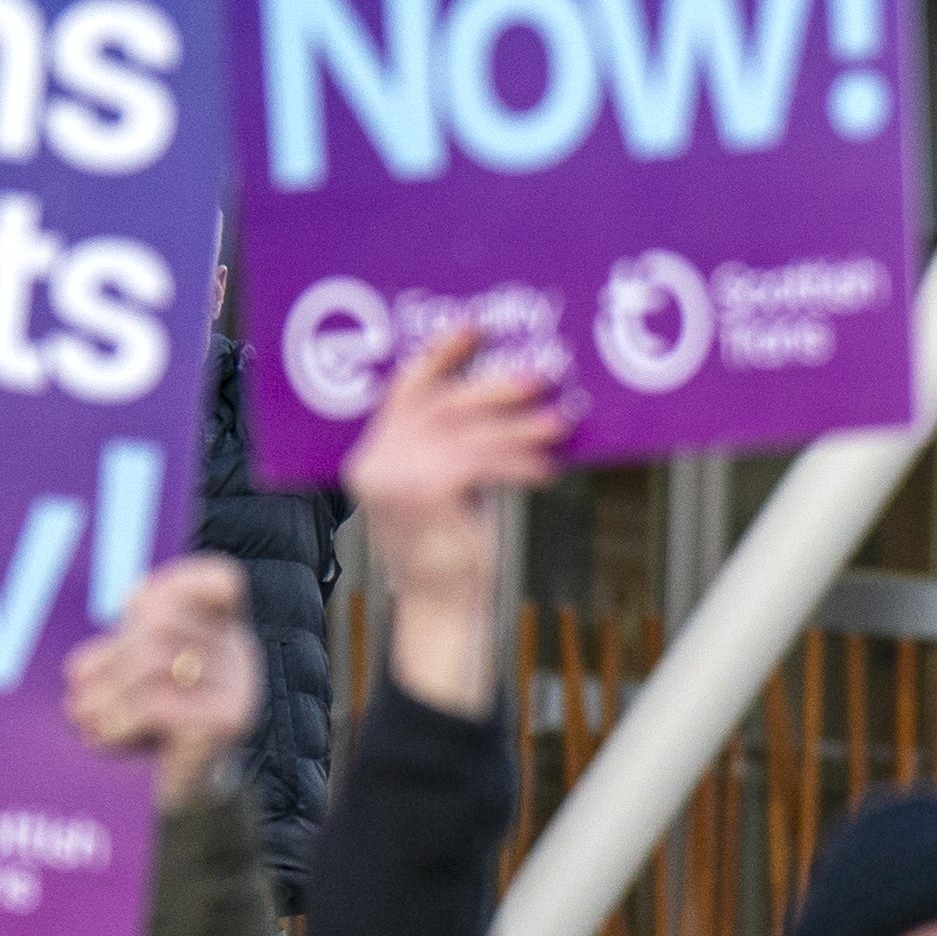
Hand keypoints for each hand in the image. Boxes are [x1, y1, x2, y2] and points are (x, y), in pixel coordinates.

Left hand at [67, 556, 262, 809]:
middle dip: (108, 662)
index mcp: (224, 637)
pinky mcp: (224, 724)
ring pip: (154, 662)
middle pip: (161, 625)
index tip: (136, 604)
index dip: (177, 584)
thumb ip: (129, 650)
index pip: (218, 582)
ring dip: (103, 697)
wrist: (186, 821)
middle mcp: (241, 658)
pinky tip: (107, 740)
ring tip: (85, 721)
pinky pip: (157, 703)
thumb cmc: (151, 749)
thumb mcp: (136, 687)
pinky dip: (118, 722)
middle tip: (79, 701)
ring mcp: (239, 691)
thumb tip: (108, 631)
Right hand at [344, 331, 563, 714]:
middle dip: (496, 387)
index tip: (477, 328)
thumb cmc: (451, 550)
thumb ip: (454, 447)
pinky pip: (481, 463)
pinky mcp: (425, 497)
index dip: (442, 354)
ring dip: (520, 425)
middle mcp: (376, 461)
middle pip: (442, 403)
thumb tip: (507, 403)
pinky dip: (519, 461)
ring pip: (468, 432)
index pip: (405, 389)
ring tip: (561, 423)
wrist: (441, 608)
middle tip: (543, 377)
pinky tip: (548, 468)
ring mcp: (394, 479)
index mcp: (375, 454)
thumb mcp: (446, 489)